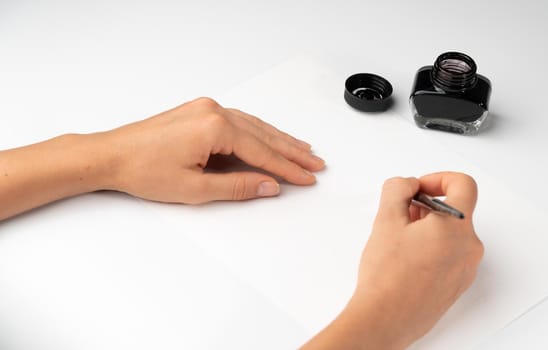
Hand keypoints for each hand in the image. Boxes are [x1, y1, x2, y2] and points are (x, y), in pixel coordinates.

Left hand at [0, 97, 324, 219]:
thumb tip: (269, 186)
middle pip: (264, 135)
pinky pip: (240, 121)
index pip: (262, 152)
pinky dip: (259, 132)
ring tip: (302, 150)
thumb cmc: (144, 171)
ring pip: (255, 125)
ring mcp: (206, 108)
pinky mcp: (199, 111)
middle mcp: (214, 111)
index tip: (308, 177)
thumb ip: (238, 186)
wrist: (111, 155)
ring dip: (279, 139)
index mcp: (215, 128)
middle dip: (291, 151)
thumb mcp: (195, 188)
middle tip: (315, 163)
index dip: (288, 169)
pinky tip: (271, 138)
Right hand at [303, 172, 482, 349]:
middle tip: (400, 216)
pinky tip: (407, 260)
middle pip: (455, 211)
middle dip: (427, 207)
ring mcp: (465, 269)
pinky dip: (432, 249)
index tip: (418, 189)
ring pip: (451, 234)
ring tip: (400, 242)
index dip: (438, 179)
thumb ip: (398, 189)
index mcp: (457, 227)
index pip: (463, 184)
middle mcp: (469, 248)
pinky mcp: (457, 285)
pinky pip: (450, 256)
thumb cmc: (387, 276)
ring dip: (428, 229)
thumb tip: (408, 185)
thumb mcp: (386, 219)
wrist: (385, 318)